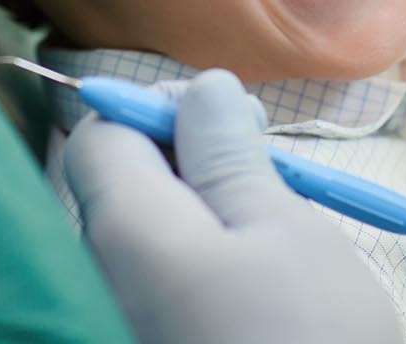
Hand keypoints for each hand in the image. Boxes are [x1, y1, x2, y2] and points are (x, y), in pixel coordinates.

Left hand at [64, 70, 401, 343]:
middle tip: (269, 178)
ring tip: (277, 242)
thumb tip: (199, 88)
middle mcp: (96, 278)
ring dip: (205, 222)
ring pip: (145, 243)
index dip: (161, 108)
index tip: (232, 122)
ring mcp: (117, 326)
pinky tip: (259, 296)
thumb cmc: (309, 341)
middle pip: (119, 188)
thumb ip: (229, 152)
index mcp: (122, 230)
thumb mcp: (284, 228)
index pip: (99, 132)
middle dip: (189, 166)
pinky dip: (203, 275)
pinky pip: (159, 294)